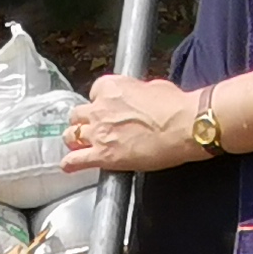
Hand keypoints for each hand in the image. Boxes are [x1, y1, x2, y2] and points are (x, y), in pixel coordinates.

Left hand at [63, 75, 208, 176]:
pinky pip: (76, 160)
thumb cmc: (175, 106)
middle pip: (78, 114)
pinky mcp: (103, 155)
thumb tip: (138, 98)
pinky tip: (69, 166)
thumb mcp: (153, 87)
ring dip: (75, 139)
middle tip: (91, 127)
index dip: (100, 101)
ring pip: (71, 135)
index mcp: (112, 87)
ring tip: (79, 145)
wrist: (184, 126)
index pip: (95, 91)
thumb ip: (137, 92)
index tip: (106, 108)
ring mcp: (98, 132)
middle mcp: (100, 108)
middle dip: (83, 121)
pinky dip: (71, 163)